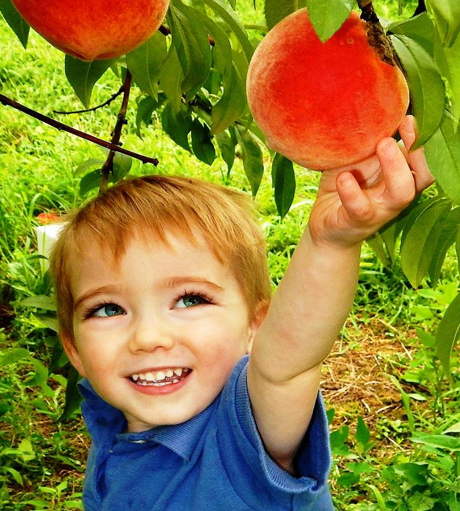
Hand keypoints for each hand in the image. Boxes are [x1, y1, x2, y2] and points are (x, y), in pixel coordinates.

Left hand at [308, 115, 434, 247]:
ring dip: (395, 167)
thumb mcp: (356, 160)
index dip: (423, 138)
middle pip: (423, 175)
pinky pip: (359, 208)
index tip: (408, 116)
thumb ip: (367, 141)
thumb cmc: (344, 186)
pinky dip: (352, 192)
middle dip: (419, 149)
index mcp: (400, 177)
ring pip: (401, 193)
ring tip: (383, 144)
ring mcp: (379, 210)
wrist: (324, 224)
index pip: (424, 159)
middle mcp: (396, 194)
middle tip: (405, 124)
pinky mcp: (356, 221)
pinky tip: (344, 178)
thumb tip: (370, 108)